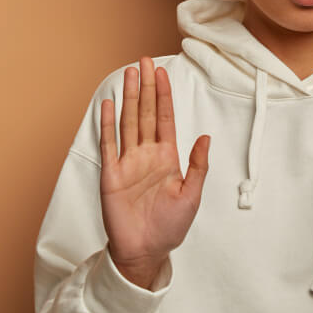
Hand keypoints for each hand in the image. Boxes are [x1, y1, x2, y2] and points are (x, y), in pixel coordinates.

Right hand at [99, 56, 210, 287]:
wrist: (145, 252)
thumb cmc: (169, 226)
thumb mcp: (191, 195)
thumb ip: (198, 165)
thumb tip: (205, 136)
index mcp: (166, 157)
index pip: (165, 118)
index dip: (163, 95)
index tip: (161, 73)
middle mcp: (145, 155)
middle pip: (145, 113)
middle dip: (145, 87)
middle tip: (143, 60)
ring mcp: (127, 162)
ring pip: (128, 122)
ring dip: (128, 98)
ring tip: (128, 73)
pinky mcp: (111, 175)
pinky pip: (108, 144)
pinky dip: (108, 124)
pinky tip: (109, 104)